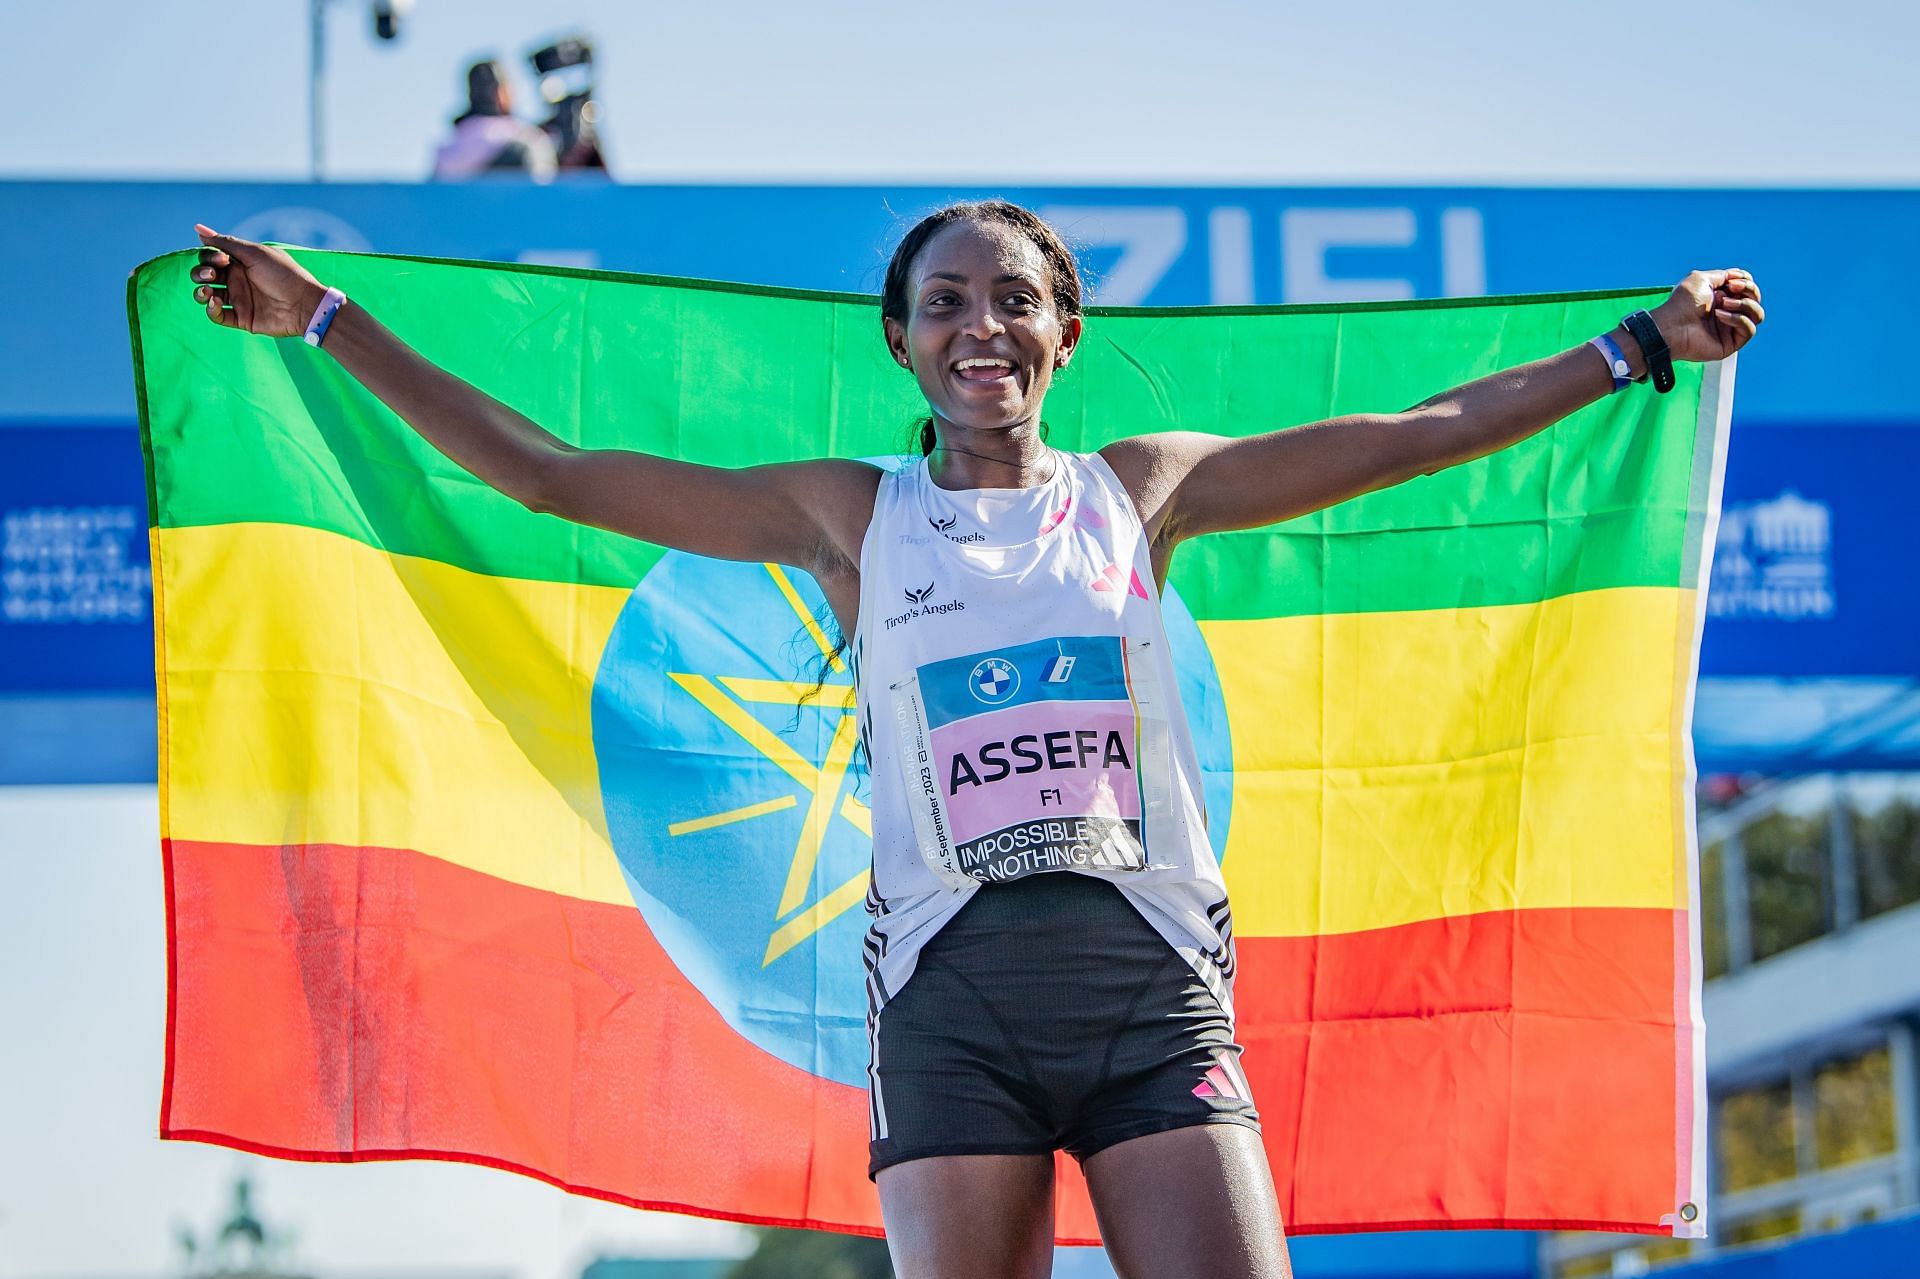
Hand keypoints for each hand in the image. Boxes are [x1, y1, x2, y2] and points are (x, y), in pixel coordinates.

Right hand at [189, 225, 328, 336]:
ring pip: (206, 295)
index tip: (223, 259)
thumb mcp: (254, 253)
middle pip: (204, 275)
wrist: (304, 304)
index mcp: (240, 262)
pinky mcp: (242, 318)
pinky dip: (211, 310)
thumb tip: (197, 228)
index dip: (208, 257)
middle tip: (213, 275)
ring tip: (208, 291)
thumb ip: (225, 243)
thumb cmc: (283, 275)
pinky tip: (215, 303)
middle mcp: (237, 280)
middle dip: (200, 273)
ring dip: (200, 292)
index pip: (210, 257)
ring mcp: (239, 299)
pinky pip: (217, 315)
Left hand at [1651, 268, 1764, 362]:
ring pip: (1757, 314)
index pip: (1748, 288)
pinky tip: (1720, 316)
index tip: (1731, 281)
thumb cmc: (1682, 303)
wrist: (1672, 325)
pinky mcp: (1731, 343)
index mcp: (1722, 297)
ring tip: (1723, 304)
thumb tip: (1738, 276)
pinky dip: (1738, 319)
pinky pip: (1749, 329)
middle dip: (1748, 290)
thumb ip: (1723, 276)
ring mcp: (1730, 328)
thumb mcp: (1702, 279)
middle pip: (1756, 299)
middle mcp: (1728, 312)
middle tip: (1731, 289)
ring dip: (1743, 305)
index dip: (1745, 281)